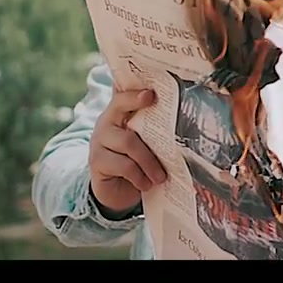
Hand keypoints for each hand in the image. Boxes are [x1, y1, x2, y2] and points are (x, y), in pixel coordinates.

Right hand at [89, 88, 167, 216]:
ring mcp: (99, 141)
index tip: (151, 93)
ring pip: (128, 142)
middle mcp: (106, 122)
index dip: (135, 91)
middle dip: (143, 116)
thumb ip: (153, 128)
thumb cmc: (136, 161)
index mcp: (119, 112)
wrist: (115, 190)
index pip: (123, 94)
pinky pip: (123, 165)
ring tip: (161, 176)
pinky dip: (139, 175)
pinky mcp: (97, 161)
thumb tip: (185, 118)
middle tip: (163, 124)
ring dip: (149, 161)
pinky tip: (147, 184)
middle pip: (122, 109)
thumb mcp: (145, 143)